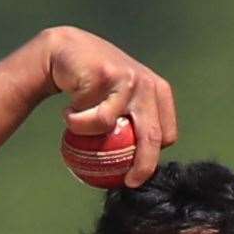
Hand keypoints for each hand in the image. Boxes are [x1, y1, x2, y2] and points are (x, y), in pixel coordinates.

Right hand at [42, 26, 178, 185]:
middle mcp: (149, 84)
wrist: (66, 52)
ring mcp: (130, 78)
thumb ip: (133, 125)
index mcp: (159, 92)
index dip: (154, 158)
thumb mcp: (121, 104)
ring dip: (88, 133)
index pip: (167, 134)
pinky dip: (77, 122)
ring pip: (113, 127)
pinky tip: (70, 110)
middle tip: (129, 182)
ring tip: (75, 123)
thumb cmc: (93, 86)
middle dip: (143, 166)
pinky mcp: (108, 75)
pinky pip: (94, 117)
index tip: (138, 174)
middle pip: (153, 136)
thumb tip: (136, 170)